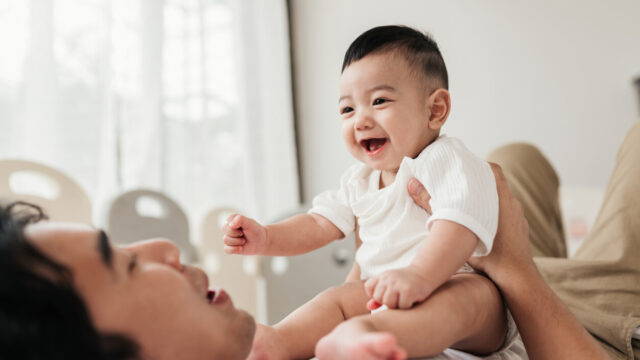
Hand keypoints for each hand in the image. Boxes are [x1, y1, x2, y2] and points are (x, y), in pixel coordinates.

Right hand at [222, 214, 268, 254]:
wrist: (261, 242)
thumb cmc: (256, 230)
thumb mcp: (250, 223)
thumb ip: (241, 219)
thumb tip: (230, 224)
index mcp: (232, 219)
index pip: (228, 220)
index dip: (237, 224)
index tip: (245, 226)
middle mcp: (229, 228)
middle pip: (225, 230)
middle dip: (237, 233)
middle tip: (244, 234)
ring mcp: (229, 238)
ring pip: (226, 240)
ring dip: (237, 241)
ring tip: (244, 241)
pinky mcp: (230, 247)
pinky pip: (226, 249)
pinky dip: (234, 249)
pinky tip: (241, 248)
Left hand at [364, 266, 433, 309]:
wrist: (425, 272)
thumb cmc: (406, 282)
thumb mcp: (390, 285)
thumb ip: (378, 296)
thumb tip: (369, 307)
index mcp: (382, 276)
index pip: (369, 287)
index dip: (375, 294)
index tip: (387, 293)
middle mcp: (388, 278)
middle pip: (378, 298)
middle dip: (387, 301)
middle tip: (398, 297)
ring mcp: (397, 284)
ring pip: (389, 303)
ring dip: (397, 305)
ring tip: (404, 298)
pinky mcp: (408, 290)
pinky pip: (402, 306)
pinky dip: (408, 306)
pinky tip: (412, 298)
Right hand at [407, 163, 533, 284]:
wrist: (518, 278)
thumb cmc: (490, 255)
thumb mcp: (456, 229)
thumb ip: (432, 206)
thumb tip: (413, 185)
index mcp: (501, 197)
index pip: (492, 169)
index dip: (477, 165)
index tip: (462, 169)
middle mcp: (512, 203)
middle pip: (495, 183)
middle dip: (478, 183)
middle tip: (459, 187)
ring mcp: (519, 216)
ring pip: (501, 200)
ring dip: (486, 200)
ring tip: (467, 206)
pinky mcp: (520, 229)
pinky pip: (507, 214)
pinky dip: (494, 214)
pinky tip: (481, 225)